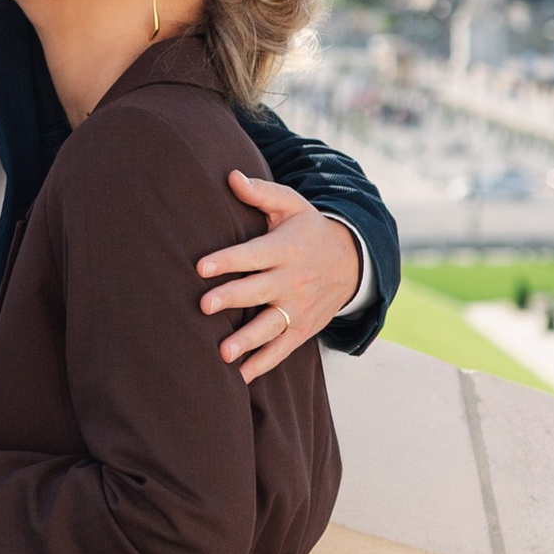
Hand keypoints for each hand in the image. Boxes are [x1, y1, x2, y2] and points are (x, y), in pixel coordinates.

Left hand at [197, 175, 361, 379]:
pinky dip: (261, 365)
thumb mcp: (291, 205)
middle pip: (258, 291)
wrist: (352, 261)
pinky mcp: (302, 329)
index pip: (253, 255)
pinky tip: (238, 377)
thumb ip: (260, 192)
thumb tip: (230, 175)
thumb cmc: (308, 229)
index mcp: (286, 248)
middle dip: (232, 299)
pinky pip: (281, 350)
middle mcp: (292, 280)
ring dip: (247, 341)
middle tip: (204, 306)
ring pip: (270, 327)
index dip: (228, 260)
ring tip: (223, 354)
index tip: (201, 266)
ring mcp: (299, 308)